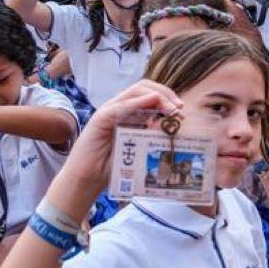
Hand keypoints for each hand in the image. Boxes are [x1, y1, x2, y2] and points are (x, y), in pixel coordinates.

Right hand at [60, 80, 183, 186]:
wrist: (87, 180)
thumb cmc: (113, 167)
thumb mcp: (140, 149)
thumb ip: (153, 136)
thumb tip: (173, 126)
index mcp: (130, 113)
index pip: (150, 94)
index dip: (168, 98)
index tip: (181, 112)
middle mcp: (120, 108)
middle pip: (144, 87)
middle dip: (166, 94)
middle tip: (179, 109)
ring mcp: (109, 111)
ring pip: (135, 92)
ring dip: (156, 97)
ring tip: (171, 110)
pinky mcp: (100, 119)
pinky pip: (120, 107)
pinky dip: (137, 103)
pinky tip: (150, 104)